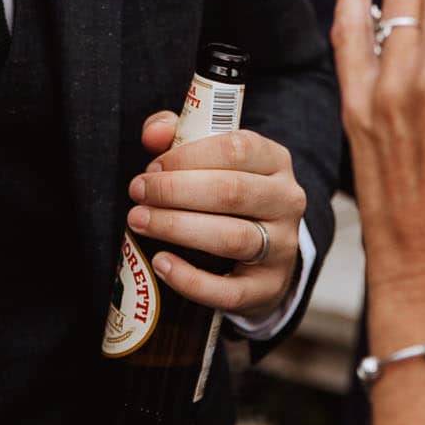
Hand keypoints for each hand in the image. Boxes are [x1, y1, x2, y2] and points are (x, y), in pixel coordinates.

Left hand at [129, 120, 305, 320]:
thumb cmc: (226, 192)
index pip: (236, 149)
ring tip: (140, 221)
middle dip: (174, 191)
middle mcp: (286, 202)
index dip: (187, 157)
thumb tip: (154, 133)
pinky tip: (161, 264)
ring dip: (177, 228)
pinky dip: (191, 280)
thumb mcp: (209, 155)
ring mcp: (282, 247)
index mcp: (274, 161)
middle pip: (231, 192)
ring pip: (232, 238)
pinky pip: (230, 291)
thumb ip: (178, 134)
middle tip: (138, 193)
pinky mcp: (267, 288)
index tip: (152, 168)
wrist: (263, 249)